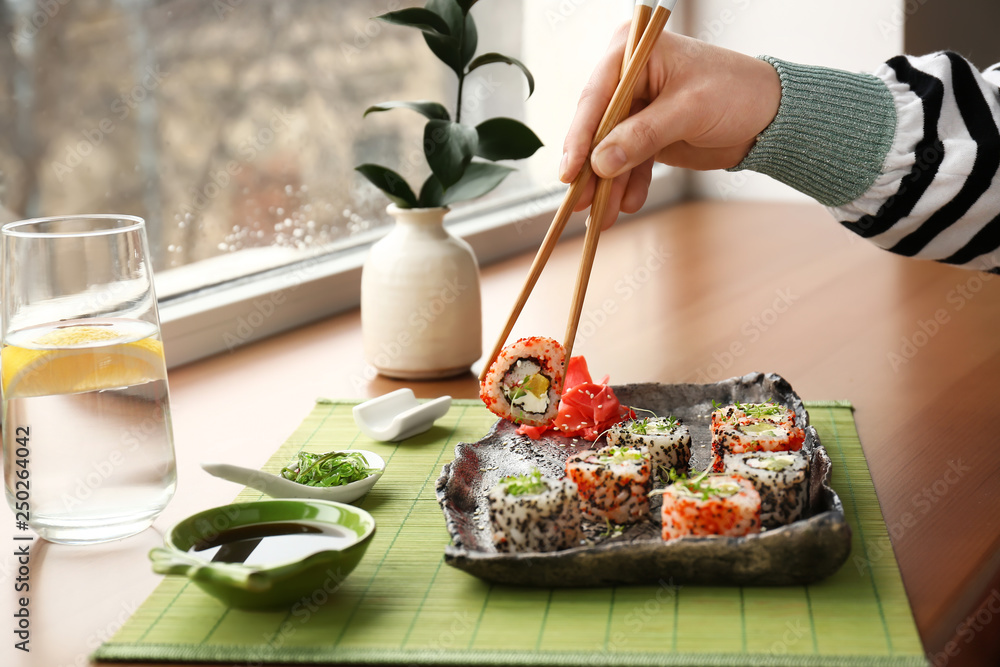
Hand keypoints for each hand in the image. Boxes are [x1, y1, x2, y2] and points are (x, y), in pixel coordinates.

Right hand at [560, 27, 781, 227]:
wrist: (769, 116)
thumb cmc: (736, 93)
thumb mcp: (688, 111)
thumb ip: (643, 136)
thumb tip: (601, 163)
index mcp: (633, 53)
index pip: (595, 97)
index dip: (579, 137)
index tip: (569, 172)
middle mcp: (627, 78)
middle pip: (596, 129)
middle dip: (591, 170)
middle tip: (581, 204)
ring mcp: (634, 109)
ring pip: (609, 152)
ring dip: (608, 186)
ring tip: (604, 218)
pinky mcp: (644, 134)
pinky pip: (627, 163)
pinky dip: (627, 185)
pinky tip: (628, 204)